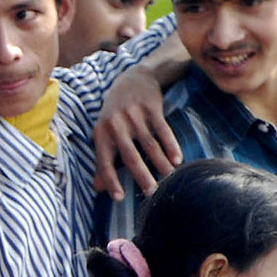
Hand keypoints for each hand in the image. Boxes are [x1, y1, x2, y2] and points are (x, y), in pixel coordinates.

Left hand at [91, 67, 182, 199]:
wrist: (132, 78)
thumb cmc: (116, 113)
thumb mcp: (104, 133)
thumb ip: (102, 160)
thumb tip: (98, 189)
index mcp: (101, 134)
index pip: (105, 162)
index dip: (111, 181)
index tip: (119, 198)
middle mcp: (116, 125)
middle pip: (130, 156)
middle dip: (142, 176)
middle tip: (153, 193)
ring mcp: (134, 116)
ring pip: (150, 145)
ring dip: (161, 164)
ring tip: (170, 179)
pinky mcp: (151, 108)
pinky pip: (163, 131)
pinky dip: (171, 146)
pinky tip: (178, 160)